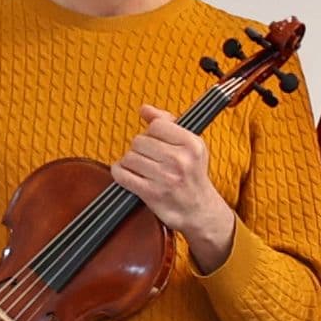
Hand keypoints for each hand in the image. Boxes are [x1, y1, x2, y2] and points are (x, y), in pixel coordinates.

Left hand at [114, 106, 238, 267]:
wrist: (199, 211)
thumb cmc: (193, 176)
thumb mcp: (191, 146)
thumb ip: (168, 123)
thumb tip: (145, 109)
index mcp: (192, 144)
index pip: (157, 125)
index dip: (153, 133)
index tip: (157, 143)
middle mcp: (180, 160)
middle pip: (139, 141)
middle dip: (141, 149)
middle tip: (150, 159)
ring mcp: (166, 178)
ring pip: (129, 157)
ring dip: (131, 163)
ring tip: (143, 169)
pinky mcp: (151, 193)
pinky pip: (122, 174)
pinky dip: (121, 174)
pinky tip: (130, 176)